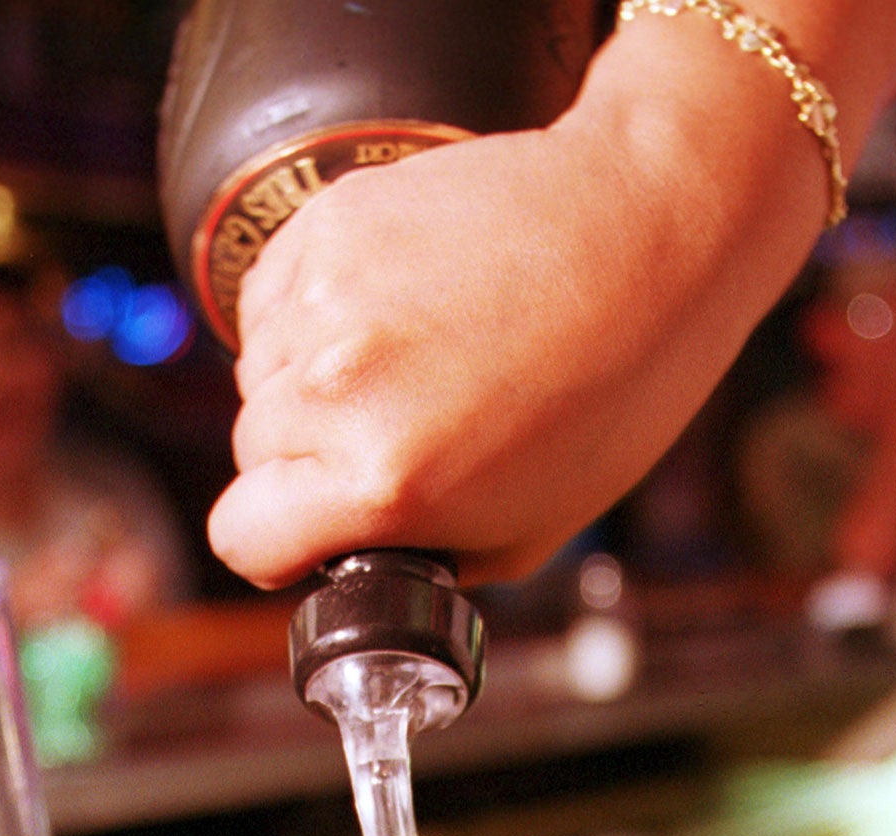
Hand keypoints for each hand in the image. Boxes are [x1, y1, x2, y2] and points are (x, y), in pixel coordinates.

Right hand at [206, 18, 846, 589]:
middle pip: (252, 453)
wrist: (655, 234)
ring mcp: (327, 294)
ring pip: (260, 373)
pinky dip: (314, 313)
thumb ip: (418, 555)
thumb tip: (352, 556)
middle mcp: (337, 386)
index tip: (315, 533)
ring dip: (310, 382)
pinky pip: (275, 296)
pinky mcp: (333, 220)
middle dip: (307, 461)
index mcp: (382, 479)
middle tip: (403, 434)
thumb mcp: (526, 531)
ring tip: (414, 363)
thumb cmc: (613, 392)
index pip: (240, 536)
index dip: (279, 546)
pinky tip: (398, 311)